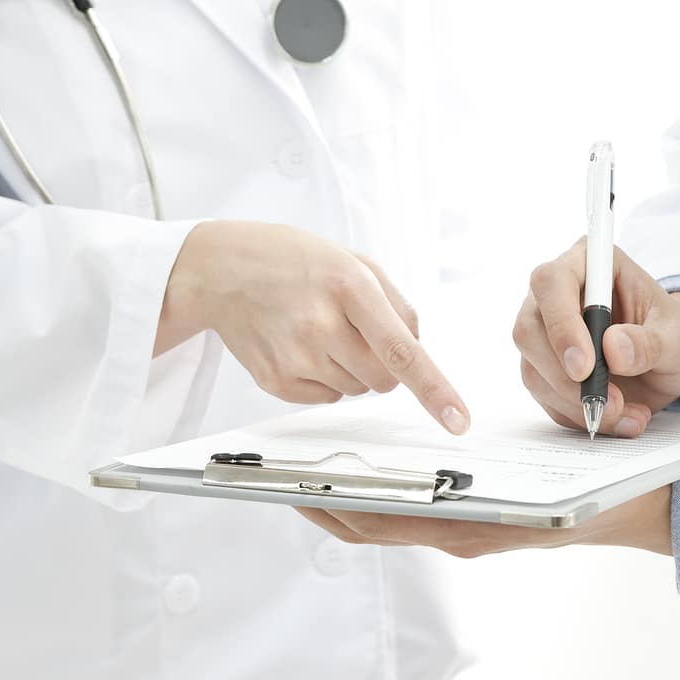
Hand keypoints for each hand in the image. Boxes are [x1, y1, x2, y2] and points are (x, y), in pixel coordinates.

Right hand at [162, 221, 469, 433]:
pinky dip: (324, 378)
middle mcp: (321, 324)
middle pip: (385, 380)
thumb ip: (397, 304)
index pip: (401, 350)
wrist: (221, 269)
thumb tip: (418, 351)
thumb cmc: (293, 260)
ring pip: (357, 390)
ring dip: (351, 368)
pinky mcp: (275, 381)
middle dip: (383, 364)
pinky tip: (300, 345)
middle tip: (354, 330)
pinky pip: (327, 398)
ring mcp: (295, 356)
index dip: (435, 389)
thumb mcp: (354, 261)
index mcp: (350, 287)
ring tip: (318, 329)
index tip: (458, 419)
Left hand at [294, 484, 671, 557]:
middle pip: (374, 524)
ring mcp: (469, 531)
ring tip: (315, 469)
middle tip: (279, 476)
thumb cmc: (607, 490)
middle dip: (326, 503)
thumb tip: (439, 487)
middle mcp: (463, 534)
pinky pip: (417, 513)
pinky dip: (385, 496)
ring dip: (351, 499)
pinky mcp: (479, 522)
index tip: (290, 487)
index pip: (382, 521)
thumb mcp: (549, 488)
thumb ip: (492, 493)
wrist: (651, 507)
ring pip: (392, 519)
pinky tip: (374, 471)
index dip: (333, 506)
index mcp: (472, 527)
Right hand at [513, 240, 679, 437]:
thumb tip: (613, 348)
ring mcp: (546, 334)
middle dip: (565, 376)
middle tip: (609, 401)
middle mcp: (557, 296)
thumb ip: (650, 342)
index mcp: (589, 264)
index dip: (561, 323)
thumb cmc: (677, 334)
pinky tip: (619, 418)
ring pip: (533, 370)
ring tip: (627, 413)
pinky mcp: (546, 370)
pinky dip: (580, 416)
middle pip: (529, 330)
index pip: (552, 282)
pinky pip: (546, 398)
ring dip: (577, 403)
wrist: (675, 363)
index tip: (585, 365)